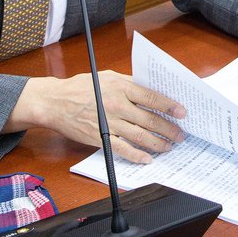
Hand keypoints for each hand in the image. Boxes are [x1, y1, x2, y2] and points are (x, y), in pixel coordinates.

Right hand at [9, 72, 186, 163]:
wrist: (55, 102)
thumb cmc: (81, 87)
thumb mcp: (107, 77)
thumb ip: (129, 83)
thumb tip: (151, 91)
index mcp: (120, 87)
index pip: (152, 97)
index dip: (170, 106)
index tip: (183, 112)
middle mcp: (117, 105)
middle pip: (150, 119)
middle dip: (169, 129)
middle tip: (180, 134)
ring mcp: (109, 123)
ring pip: (140, 136)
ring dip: (158, 143)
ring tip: (169, 146)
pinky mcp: (100, 138)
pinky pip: (123, 149)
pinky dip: (137, 155)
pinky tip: (148, 158)